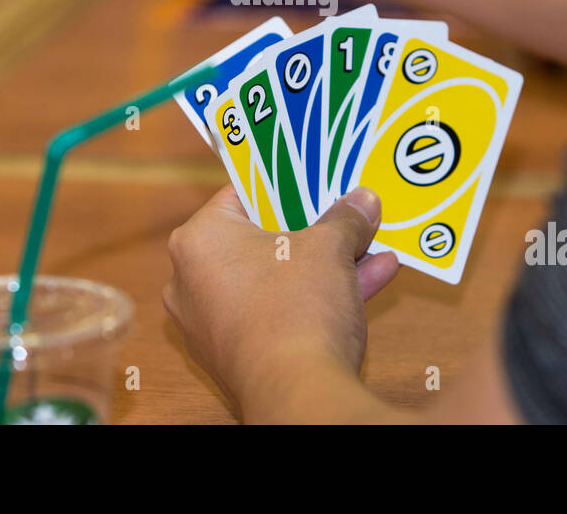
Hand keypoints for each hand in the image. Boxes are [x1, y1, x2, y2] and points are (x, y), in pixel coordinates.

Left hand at [163, 185, 398, 419]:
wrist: (296, 393)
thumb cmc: (295, 306)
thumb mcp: (329, 247)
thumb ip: (345, 219)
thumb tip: (363, 201)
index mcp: (199, 239)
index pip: (242, 192)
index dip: (286, 180)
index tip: (317, 173)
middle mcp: (193, 279)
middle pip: (262, 237)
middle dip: (314, 226)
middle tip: (347, 210)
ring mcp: (213, 321)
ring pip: (277, 276)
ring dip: (327, 262)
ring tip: (372, 245)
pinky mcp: (238, 352)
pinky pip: (280, 309)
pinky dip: (317, 295)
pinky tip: (370, 281)